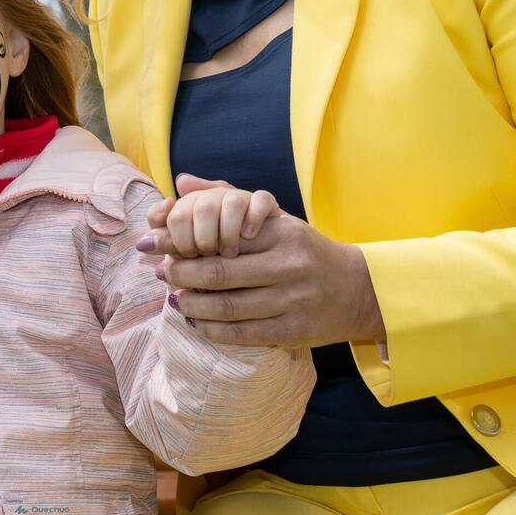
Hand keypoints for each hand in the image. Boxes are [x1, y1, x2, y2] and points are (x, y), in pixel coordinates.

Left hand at [152, 176, 386, 348]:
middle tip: (160, 272)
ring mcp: (291, 301)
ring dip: (191, 304)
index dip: (182, 240)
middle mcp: (288, 266)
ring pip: (226, 306)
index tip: (156, 242)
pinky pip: (241, 333)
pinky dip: (211, 329)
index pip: (221, 234)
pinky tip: (196, 322)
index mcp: (281, 233)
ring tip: (174, 298)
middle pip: (217, 271)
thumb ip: (231, 199)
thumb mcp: (278, 220)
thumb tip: (182, 180)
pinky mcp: (292, 331)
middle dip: (180, 272)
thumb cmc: (307, 252)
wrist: (359, 290)